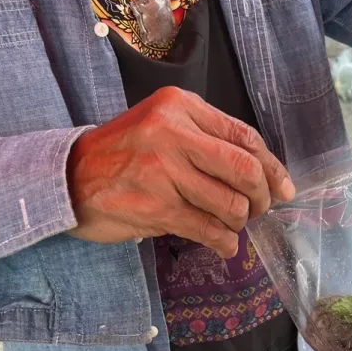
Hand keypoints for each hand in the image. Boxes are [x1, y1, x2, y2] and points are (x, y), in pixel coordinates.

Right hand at [66, 87, 294, 257]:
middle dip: (262, 196)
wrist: (67, 177)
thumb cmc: (123, 153)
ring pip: (230, 204)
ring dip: (240, 221)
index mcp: (180, 105)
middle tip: (260, 209)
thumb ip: (208, 139)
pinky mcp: (156, 207)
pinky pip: (208, 229)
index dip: (272, 167)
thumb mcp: (163, 125)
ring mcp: (163, 170)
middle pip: (244, 170)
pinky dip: (224, 242)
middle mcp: (173, 132)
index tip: (284, 188)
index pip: (244, 136)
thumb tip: (266, 175)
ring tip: (232, 224)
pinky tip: (224, 245)